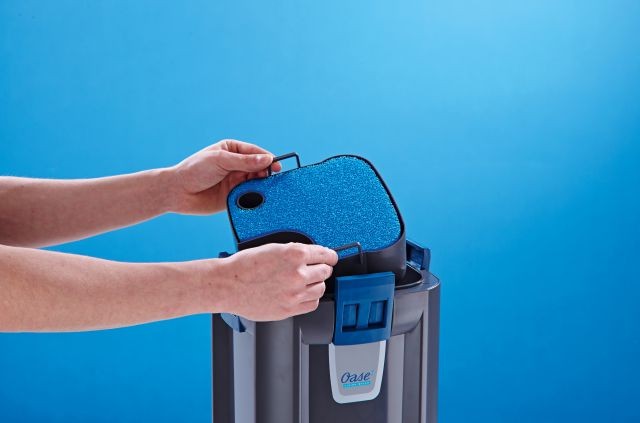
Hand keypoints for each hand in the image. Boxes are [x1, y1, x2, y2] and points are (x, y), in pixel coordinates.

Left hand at [170, 139, 281, 214]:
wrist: (178, 192)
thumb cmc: (195, 170)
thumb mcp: (220, 160)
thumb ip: (244, 161)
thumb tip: (268, 159)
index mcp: (232, 150)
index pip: (255, 153)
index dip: (267, 159)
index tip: (276, 165)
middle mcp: (236, 165)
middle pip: (259, 168)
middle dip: (265, 172)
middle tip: (270, 178)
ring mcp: (236, 181)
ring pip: (256, 182)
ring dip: (261, 185)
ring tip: (264, 188)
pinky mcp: (235, 197)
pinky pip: (250, 196)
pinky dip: (255, 197)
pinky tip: (258, 198)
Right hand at [216, 243, 338, 320]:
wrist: (228, 285)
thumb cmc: (244, 266)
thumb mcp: (272, 248)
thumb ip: (294, 252)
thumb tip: (311, 257)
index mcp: (294, 254)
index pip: (326, 255)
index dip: (330, 257)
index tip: (331, 258)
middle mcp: (298, 274)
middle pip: (325, 272)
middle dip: (321, 269)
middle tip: (314, 269)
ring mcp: (295, 293)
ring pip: (321, 288)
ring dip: (316, 284)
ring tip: (305, 282)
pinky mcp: (289, 308)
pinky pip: (312, 304)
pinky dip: (310, 298)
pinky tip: (301, 294)